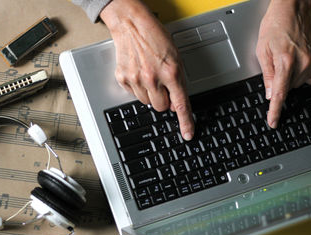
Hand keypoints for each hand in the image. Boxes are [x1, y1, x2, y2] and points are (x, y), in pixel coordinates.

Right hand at [100, 0, 194, 139]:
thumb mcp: (175, 57)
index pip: (181, 104)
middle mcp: (153, 78)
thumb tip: (176, 103)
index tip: (187, 134)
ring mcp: (136, 79)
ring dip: (150, 94)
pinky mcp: (123, 79)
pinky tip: (138, 72)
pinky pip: (133, 94)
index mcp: (170, 71)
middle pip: (161, 107)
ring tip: (148, 75)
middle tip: (162, 86)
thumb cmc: (155, 37)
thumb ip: (178, 82)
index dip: (186, 122)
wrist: (132, 24)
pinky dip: (137, 88)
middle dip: (164, 100)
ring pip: (147, 103)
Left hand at [256, 0, 310, 127]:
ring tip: (285, 60)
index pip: (280, 93)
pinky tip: (298, 68)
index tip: (273, 122)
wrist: (291, 10)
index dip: (275, 111)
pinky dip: (304, 78)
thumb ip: (267, 76)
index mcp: (285, 61)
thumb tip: (270, 95)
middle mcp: (302, 63)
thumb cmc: (274, 27)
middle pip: (289, 88)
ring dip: (291, 79)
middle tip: (276, 66)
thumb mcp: (262, 51)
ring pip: (299, 84)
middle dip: (280, 83)